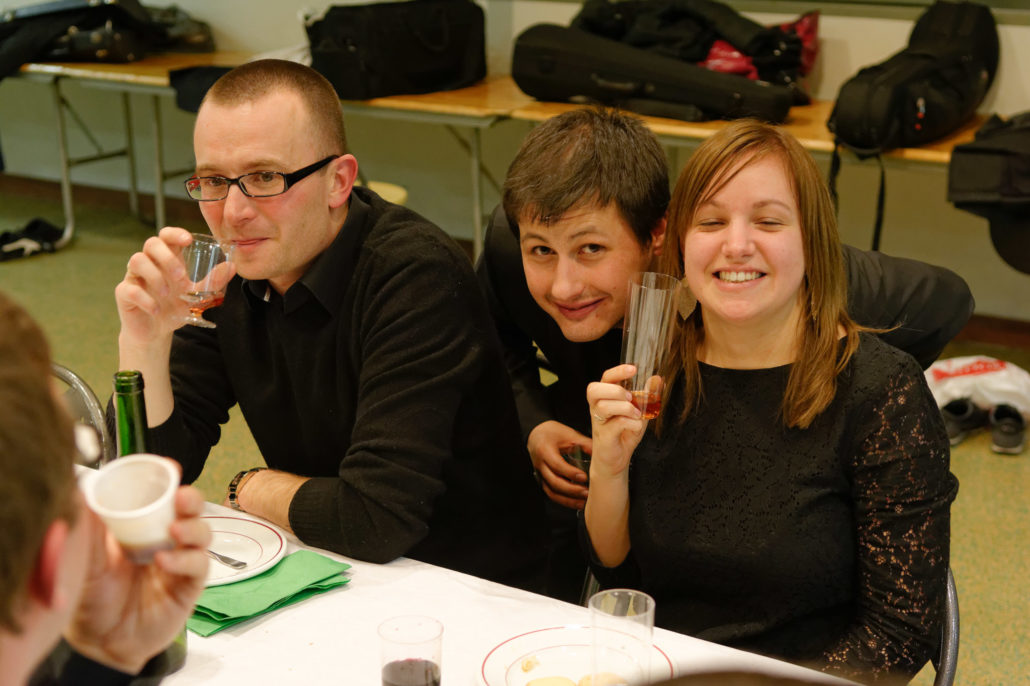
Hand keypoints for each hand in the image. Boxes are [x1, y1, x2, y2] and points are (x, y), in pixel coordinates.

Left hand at [66, 479, 210, 674]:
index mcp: (141, 528)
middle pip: (191, 510)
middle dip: (192, 499)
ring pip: (203, 533)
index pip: (162, 497)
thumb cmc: (92, 600)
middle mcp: (165, 540)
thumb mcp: (85, 561)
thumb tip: (82, 492)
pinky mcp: (189, 585)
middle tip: (181, 497)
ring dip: (193, 527)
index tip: (170, 467)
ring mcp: (180, 561)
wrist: (101, 643)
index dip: (169, 481)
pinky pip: (199, 564)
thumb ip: (88, 530)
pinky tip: (165, 561)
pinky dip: (186, 559)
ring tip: (174, 530)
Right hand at [115, 228, 234, 346]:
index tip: (188, 240)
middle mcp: (149, 263)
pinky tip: (156, 309)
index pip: (166, 235)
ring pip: (136, 260)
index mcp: (166, 259)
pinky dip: (145, 298)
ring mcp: (134, 276)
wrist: (156, 332)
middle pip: (151, 243)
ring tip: (167, 294)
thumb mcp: (197, 295)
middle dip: (167, 258)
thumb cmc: (175, 307)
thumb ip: (212, 282)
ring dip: (155, 276)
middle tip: (181, 277)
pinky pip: (129, 288)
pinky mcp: (124, 293)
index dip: (174, 233)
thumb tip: (232, 266)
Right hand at [527, 421, 591, 509]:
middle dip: (571, 490)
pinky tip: (576, 503)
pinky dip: (564, 501)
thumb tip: (602, 453)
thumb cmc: (552, 433)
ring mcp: (540, 474)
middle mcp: (540, 465)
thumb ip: (585, 443)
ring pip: (552, 492)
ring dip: (567, 500)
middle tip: (586, 492)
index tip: (584, 477)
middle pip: (554, 482)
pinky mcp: (543, 481)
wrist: (536, 435)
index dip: (571, 473)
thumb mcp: (568, 434)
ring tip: (583, 502)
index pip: (557, 465)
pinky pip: (552, 494)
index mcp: (545, 451)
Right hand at [586, 364, 646, 480]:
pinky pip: (615, 424)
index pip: (606, 378)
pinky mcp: (604, 436)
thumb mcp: (640, 411)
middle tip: (631, 398)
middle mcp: (597, 407)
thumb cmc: (624, 433)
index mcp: (605, 397)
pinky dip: (630, 422)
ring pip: (603, 406)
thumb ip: (647, 396)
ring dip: (625, 408)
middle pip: (594, 389)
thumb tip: (657, 378)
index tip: (634, 369)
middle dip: (616, 390)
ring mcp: (598, 422)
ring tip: (637, 414)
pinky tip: (636, 426)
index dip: (618, 371)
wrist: (617, 459)